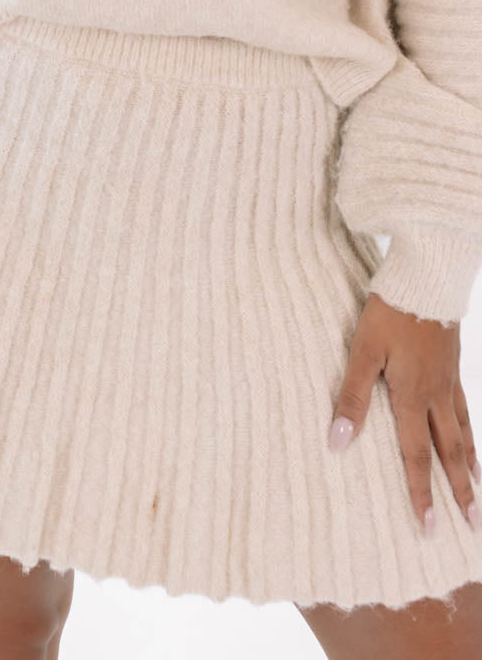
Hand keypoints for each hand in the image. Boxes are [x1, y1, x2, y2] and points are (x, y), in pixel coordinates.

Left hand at [329, 291, 481, 535]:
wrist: (426, 277)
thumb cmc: (389, 312)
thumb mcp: (363, 352)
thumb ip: (352, 397)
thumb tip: (338, 443)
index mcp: (412, 397)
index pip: (417, 457)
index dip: (422, 494)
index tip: (430, 528)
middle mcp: (436, 395)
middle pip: (450, 453)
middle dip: (460, 492)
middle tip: (473, 526)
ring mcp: (449, 380)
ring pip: (463, 432)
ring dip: (469, 466)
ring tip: (478, 491)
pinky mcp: (453, 363)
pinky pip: (465, 408)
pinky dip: (471, 431)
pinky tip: (470, 435)